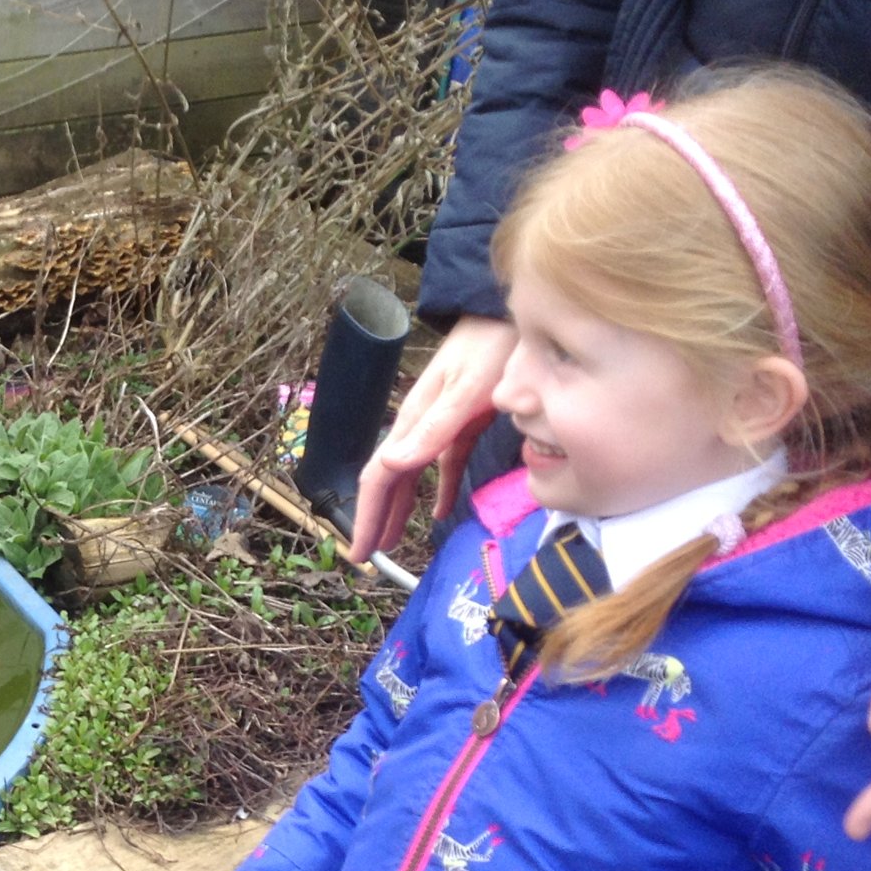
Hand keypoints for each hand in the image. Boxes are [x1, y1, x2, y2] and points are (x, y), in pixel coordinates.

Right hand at [348, 315, 517, 562]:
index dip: (365, 515)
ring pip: (410, 476)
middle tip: (365, 560)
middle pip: (388, 480)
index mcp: (415, 419)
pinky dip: (437, 491)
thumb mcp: (468, 387)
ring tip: (389, 543)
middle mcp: (419, 424)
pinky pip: (442, 465)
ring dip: (398, 509)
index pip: (379, 476)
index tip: (358, 553)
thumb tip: (393, 467)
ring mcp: (439, 424)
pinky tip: (439, 513)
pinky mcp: (461, 422)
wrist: (512, 311)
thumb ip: (435, 428)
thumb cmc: (493, 345)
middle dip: (373, 519)